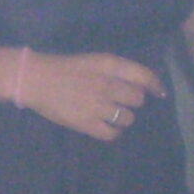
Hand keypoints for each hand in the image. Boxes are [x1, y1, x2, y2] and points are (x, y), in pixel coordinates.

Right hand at [16, 49, 167, 143]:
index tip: (159, 93)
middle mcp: (107, 85)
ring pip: (128, 118)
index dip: (155, 86)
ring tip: (110, 114)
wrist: (33, 78)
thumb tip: (140, 85)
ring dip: (123, 118)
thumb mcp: (92, 60)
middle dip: (132, 102)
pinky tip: (105, 127)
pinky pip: (112, 134)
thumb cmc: (62, 67)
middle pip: (137, 99)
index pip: (144, 76)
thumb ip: (115, 70)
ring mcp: (97, 105)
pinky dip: (112, 132)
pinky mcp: (86, 123)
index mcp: (108, 65)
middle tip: (121, 102)